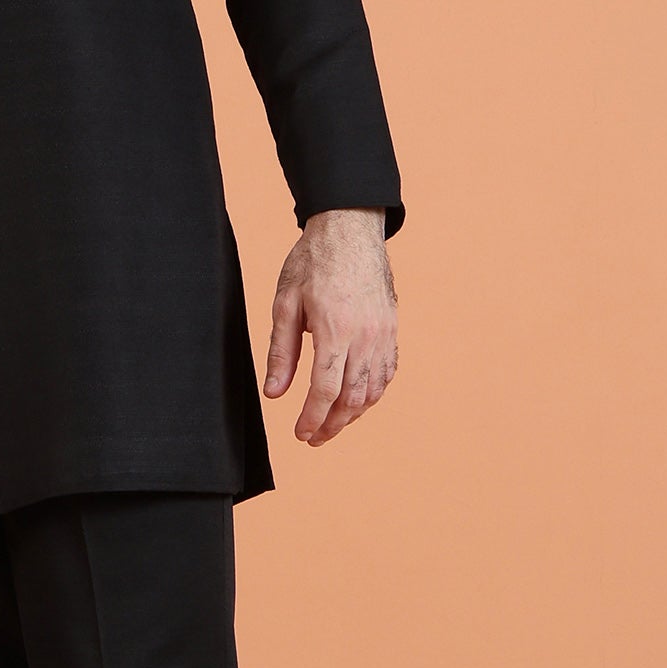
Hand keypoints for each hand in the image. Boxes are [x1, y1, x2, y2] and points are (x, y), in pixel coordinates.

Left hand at [263, 207, 396, 444]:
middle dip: (333, 424)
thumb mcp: (285, 303)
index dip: (312, 418)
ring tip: (332, 424)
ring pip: (374, 389)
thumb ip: (282, 351)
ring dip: (353, 413)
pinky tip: (357, 400)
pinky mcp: (392, 328)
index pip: (325, 389)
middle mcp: (366, 335)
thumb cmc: (313, 261)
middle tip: (313, 438)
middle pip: (353, 397)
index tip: (300, 434)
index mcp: (335, 328)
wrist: (350, 229)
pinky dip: (373, 393)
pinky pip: (387, 371)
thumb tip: (274, 393)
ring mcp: (384, 333)